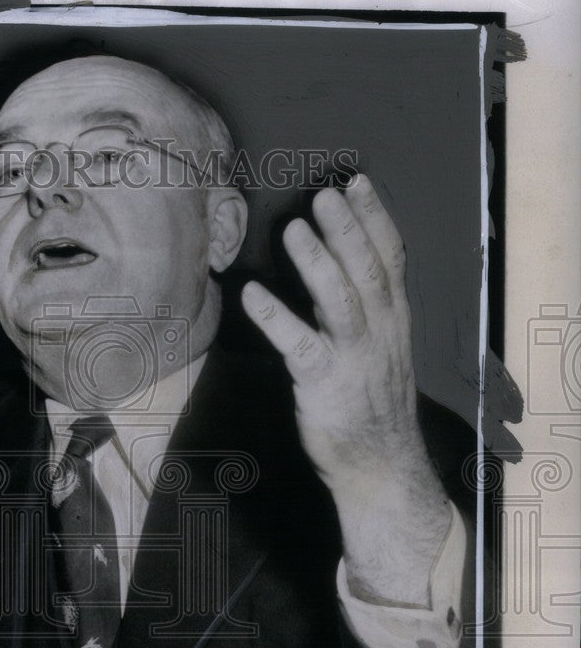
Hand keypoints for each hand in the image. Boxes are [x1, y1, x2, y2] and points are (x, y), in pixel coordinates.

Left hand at [242, 175, 449, 605]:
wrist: (380, 465)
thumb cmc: (372, 407)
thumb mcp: (380, 352)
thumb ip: (362, 313)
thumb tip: (332, 272)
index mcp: (395, 321)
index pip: (391, 259)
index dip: (375, 218)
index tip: (358, 182)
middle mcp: (381, 332)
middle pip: (367, 270)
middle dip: (347, 228)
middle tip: (324, 194)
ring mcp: (355, 357)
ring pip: (340, 299)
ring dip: (316, 261)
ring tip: (293, 227)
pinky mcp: (325, 381)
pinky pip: (299, 343)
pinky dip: (275, 315)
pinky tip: (252, 293)